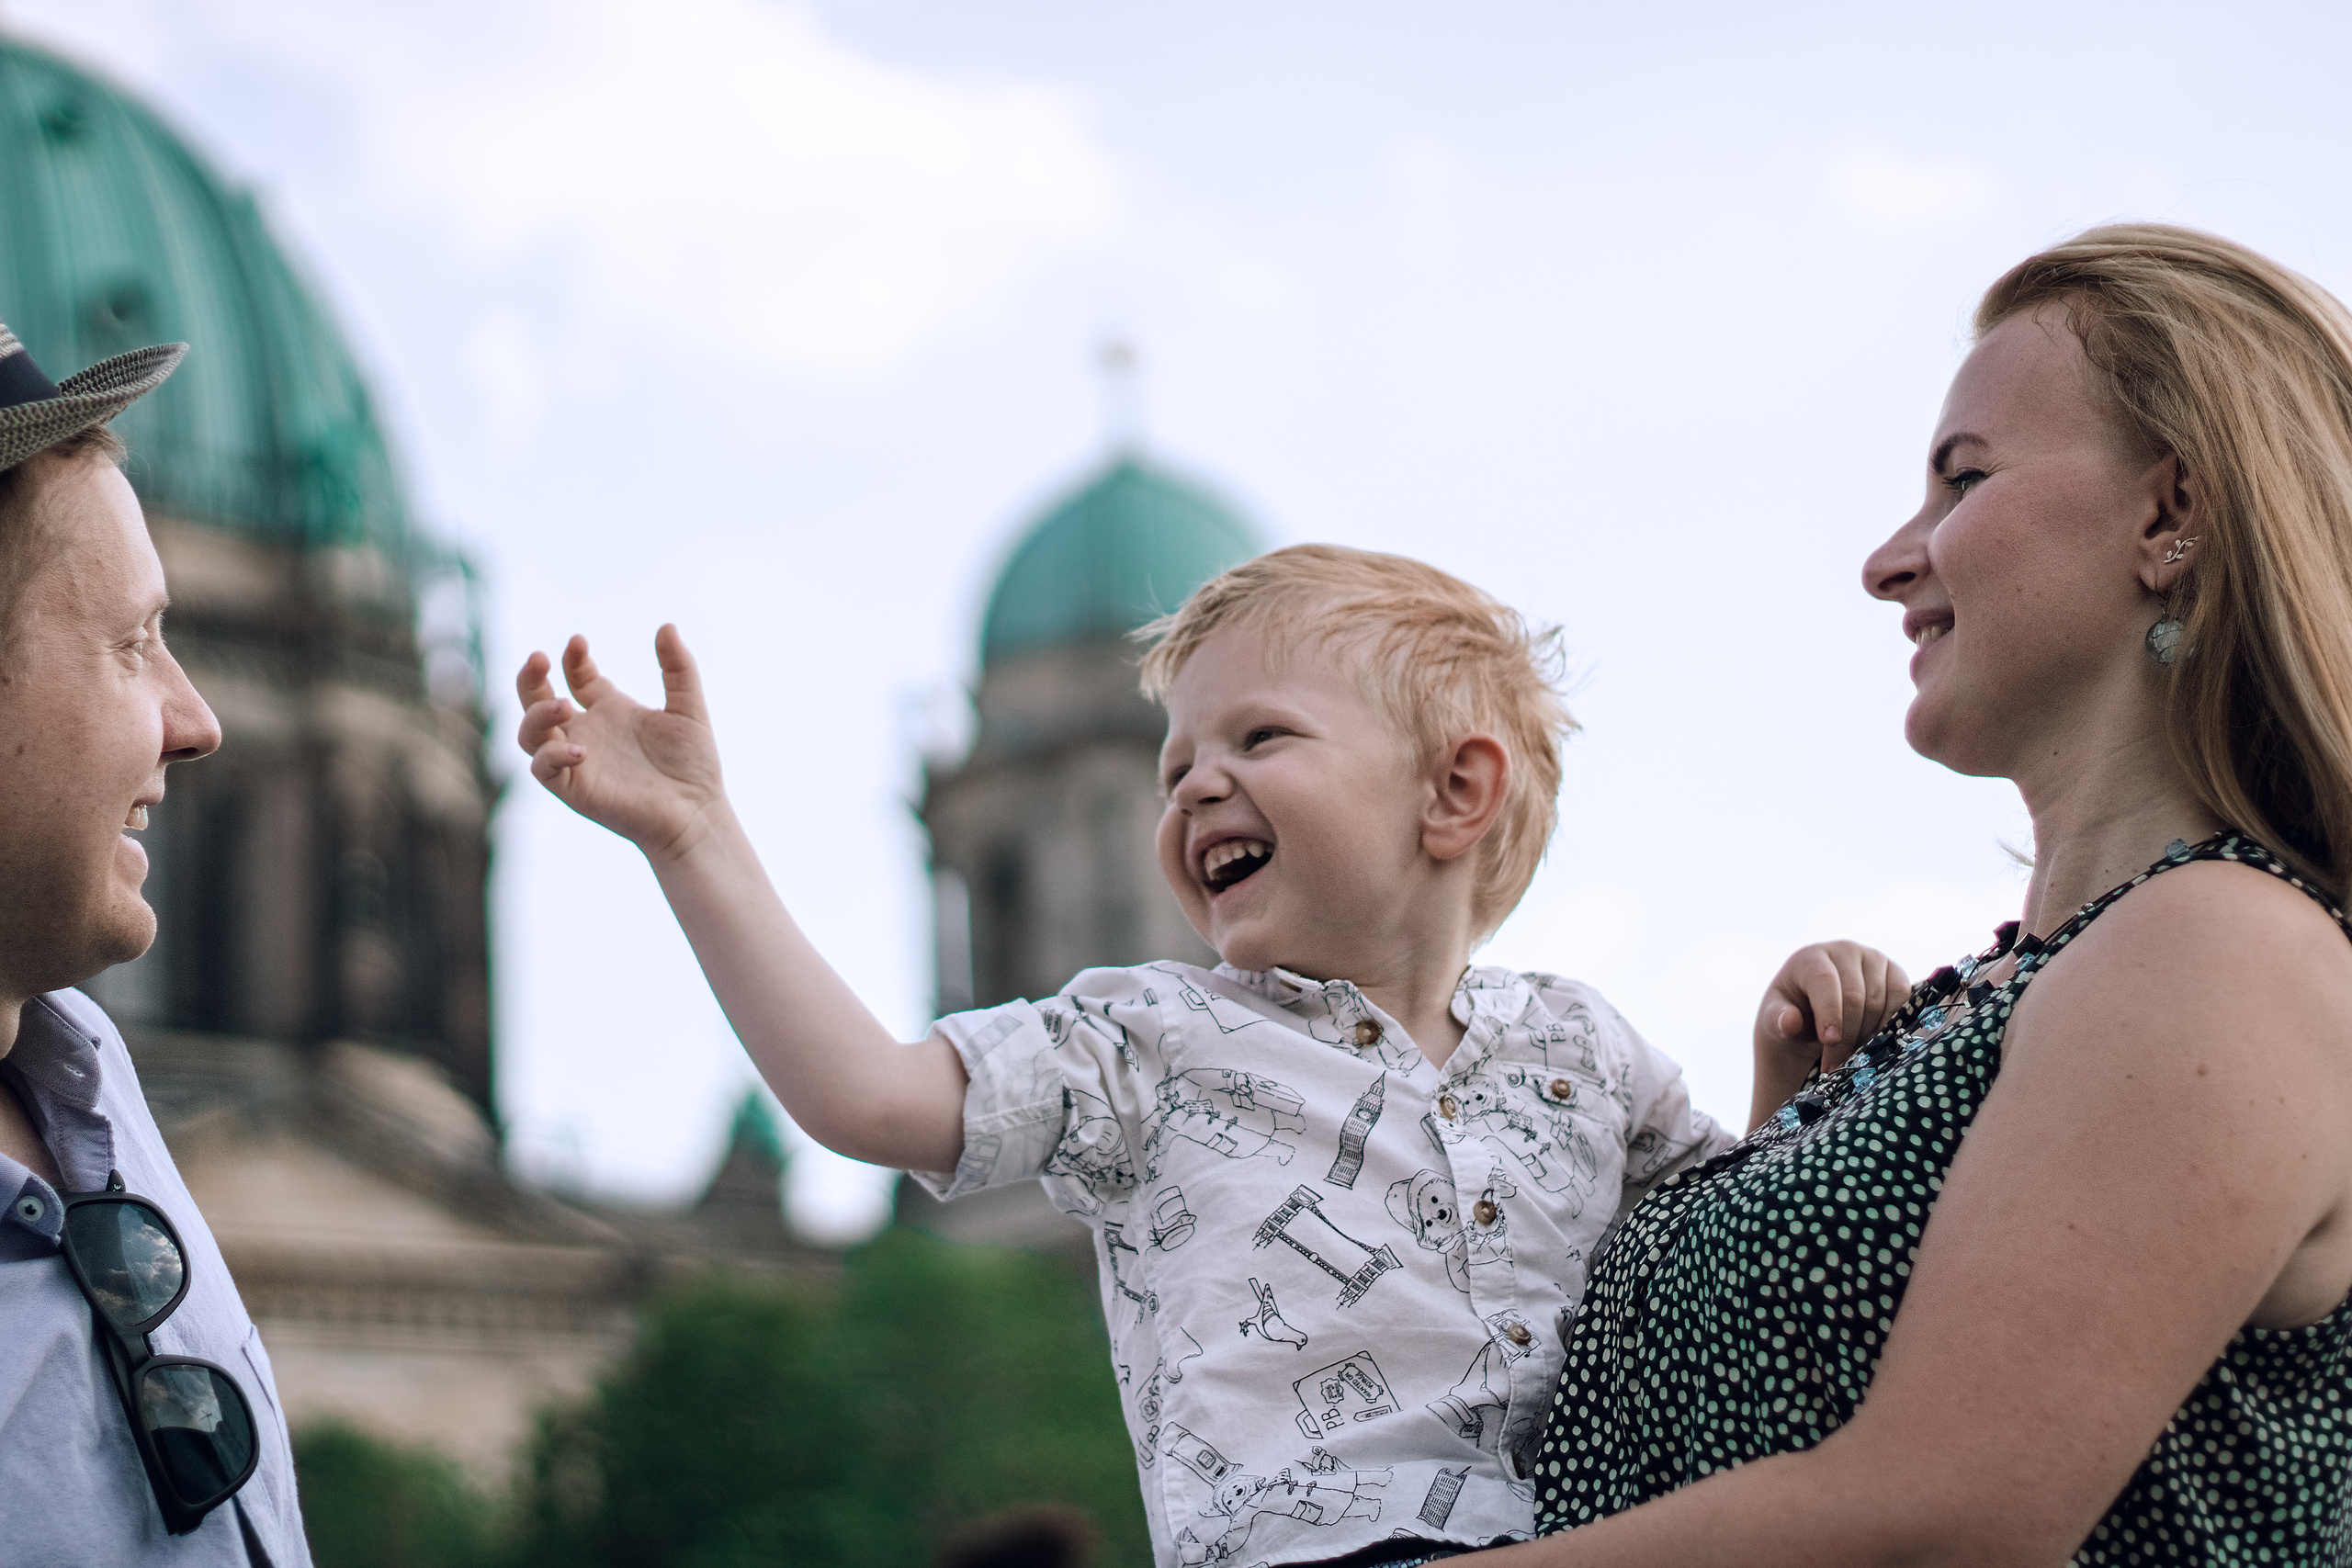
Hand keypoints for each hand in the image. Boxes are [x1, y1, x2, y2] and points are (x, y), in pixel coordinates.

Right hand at [515, 626, 726, 862]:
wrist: (698, 812)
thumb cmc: (693, 766)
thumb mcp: (689, 707)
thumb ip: (679, 668)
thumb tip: (666, 626)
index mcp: (609, 711)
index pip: (575, 677)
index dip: (572, 658)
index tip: (579, 642)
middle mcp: (587, 733)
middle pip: (537, 700)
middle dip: (530, 678)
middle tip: (539, 658)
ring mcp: (576, 761)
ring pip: (529, 734)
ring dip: (536, 715)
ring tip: (562, 704)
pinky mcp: (574, 789)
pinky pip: (543, 770)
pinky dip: (552, 756)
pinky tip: (581, 750)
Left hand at [1753, 941, 1909, 1116]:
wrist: (1815, 1011)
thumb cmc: (1791, 1013)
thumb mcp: (1774, 1018)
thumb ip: (1777, 1019)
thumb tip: (1790, 1022)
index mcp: (1810, 957)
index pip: (1825, 981)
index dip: (1830, 1013)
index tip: (1830, 1042)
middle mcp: (1843, 951)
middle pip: (1855, 996)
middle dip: (1848, 1036)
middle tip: (1838, 1066)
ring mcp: (1872, 958)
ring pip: (1880, 999)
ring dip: (1870, 1033)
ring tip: (1854, 1056)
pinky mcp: (1894, 972)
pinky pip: (1902, 996)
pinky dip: (1892, 1021)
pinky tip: (1876, 1041)